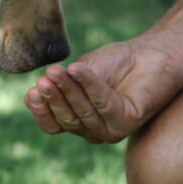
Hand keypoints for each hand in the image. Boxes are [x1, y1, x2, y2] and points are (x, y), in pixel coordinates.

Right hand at [24, 38, 182, 142]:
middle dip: (53, 98)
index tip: (31, 92)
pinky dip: (89, 85)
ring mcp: (112, 129)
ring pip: (83, 114)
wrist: (151, 53)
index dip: (40, 112)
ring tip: (57, 70)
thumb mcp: (79, 71)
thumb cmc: (117, 62)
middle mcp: (95, 130)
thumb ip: (61, 84)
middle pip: (66, 120)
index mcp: (79, 120)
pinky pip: (104, 104)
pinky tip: (78, 69)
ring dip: (69, 90)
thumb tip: (34, 92)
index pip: (53, 125)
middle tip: (44, 79)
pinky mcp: (128, 121)